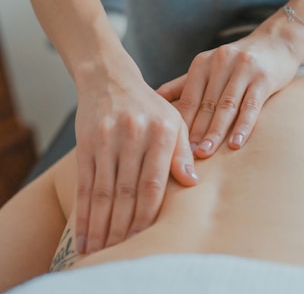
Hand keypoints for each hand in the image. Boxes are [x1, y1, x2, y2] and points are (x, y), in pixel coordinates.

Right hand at [74, 51, 197, 253]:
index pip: (154, 184)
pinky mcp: (86, 142)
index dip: (148, 215)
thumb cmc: (149, 105)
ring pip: (103, 191)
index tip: (145, 239)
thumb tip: (192, 184)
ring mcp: (107, 139)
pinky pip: (85, 183)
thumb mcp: (174, 120)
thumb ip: (182, 152)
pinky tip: (83, 232)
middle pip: (127, 192)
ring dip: (101, 225)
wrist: (110, 79)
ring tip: (100, 250)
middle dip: (123, 227)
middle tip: (120, 253)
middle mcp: (134, 135)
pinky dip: (83, 211)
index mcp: (161, 132)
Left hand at [157, 23, 302, 158]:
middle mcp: (220, 63)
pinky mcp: (263, 78)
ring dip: (215, 132)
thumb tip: (155, 99)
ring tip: (205, 153)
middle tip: (186, 156)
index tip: (173, 146)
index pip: (188, 98)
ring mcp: (243, 69)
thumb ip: (183, 84)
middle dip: (195, 132)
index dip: (181, 123)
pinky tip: (235, 144)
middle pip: (205, 104)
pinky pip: (251, 106)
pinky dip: (243, 126)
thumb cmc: (237, 62)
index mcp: (202, 63)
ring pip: (226, 106)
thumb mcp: (208, 66)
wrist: (276, 42)